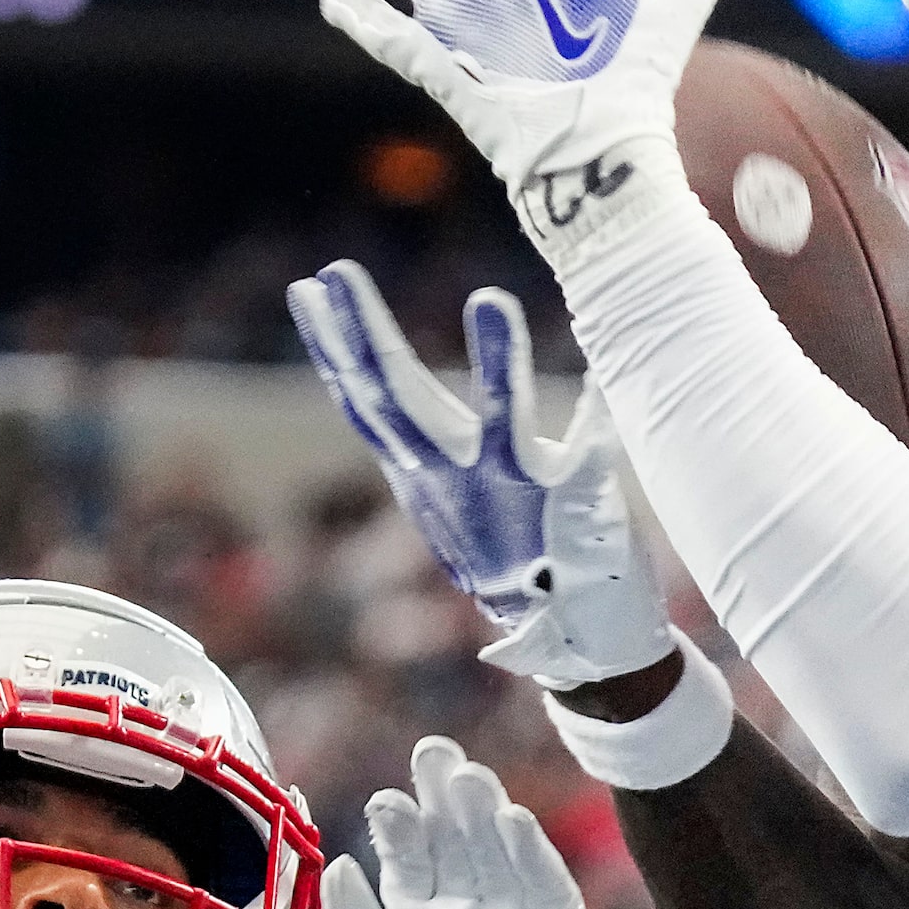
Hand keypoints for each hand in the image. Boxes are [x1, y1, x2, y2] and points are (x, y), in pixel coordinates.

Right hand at [289, 259, 671, 687]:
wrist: (567, 636)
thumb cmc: (508, 553)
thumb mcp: (448, 494)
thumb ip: (428, 436)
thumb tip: (380, 374)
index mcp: (421, 473)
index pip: (365, 401)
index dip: (332, 347)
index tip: (307, 291)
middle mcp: (451, 481)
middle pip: (397, 402)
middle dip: (364, 335)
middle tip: (337, 271)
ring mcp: (508, 495)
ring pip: (497, 423)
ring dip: (497, 361)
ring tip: (491, 299)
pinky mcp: (568, 505)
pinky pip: (585, 450)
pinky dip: (594, 412)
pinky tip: (601, 366)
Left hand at [322, 738, 625, 908]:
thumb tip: (338, 865)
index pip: (409, 857)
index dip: (399, 827)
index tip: (386, 801)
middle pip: (457, 839)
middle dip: (445, 798)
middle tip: (434, 754)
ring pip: (499, 853)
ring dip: (486, 816)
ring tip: (468, 779)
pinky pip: (545, 890)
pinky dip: (531, 858)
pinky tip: (512, 822)